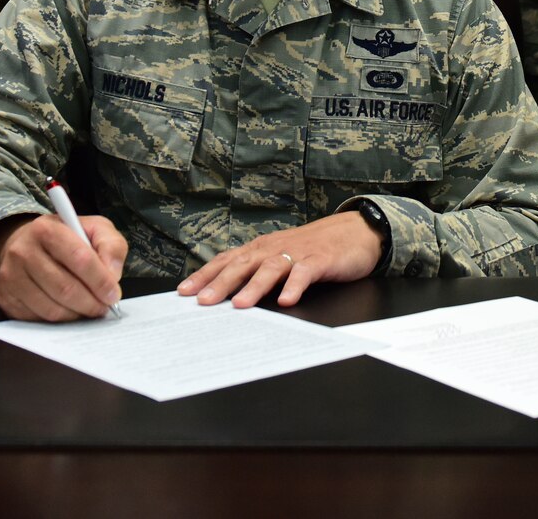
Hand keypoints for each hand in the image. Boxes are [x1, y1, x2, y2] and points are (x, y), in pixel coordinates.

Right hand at [0, 212, 127, 322]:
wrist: (25, 245)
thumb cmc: (65, 238)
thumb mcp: (94, 228)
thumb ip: (111, 246)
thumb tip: (113, 275)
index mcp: (46, 229)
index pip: (79, 258)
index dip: (101, 280)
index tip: (113, 294)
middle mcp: (22, 251)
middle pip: (65, 288)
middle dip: (91, 303)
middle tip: (104, 307)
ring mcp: (11, 277)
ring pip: (52, 308)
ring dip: (77, 314)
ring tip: (89, 309)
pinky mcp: (6, 298)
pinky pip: (38, 319)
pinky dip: (60, 320)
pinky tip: (69, 310)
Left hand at [177, 211, 382, 309]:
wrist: (353, 232)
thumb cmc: (312, 249)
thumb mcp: (280, 257)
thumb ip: (257, 272)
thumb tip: (226, 296)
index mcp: (261, 249)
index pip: (227, 261)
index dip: (205, 275)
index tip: (184, 292)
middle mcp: (274, 248)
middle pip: (242, 264)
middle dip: (221, 283)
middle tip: (203, 302)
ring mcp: (297, 253)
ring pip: (270, 268)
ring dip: (254, 287)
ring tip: (240, 305)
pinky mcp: (320, 260)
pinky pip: (305, 273)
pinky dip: (294, 286)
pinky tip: (287, 301)